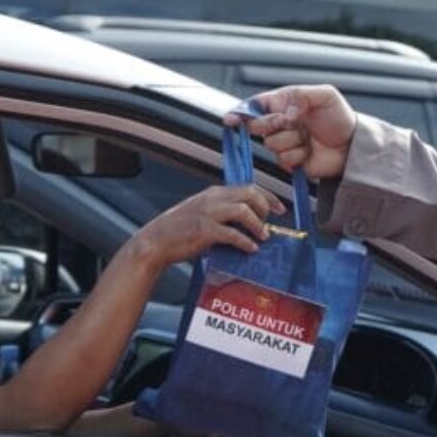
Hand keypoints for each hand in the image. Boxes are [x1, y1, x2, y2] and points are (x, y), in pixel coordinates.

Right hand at [134, 185, 283, 270]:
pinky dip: (246, 242)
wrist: (156, 241)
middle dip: (265, 208)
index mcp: (214, 193)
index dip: (268, 197)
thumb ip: (223, 213)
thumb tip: (249, 222)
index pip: (249, 187)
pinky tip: (250, 249)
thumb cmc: (180, 230)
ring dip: (258, 224)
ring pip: (243, 211)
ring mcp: (208, 214)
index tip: (280, 208)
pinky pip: (233, 234)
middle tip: (269, 224)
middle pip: (250, 194)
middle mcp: (213, 199)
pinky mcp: (204, 231)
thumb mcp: (203, 212)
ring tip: (262, 236)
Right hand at [224, 85, 356, 178]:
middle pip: (257, 126)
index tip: (232, 119)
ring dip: (293, 141)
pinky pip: (284, 160)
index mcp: (283, 103)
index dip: (240, 112)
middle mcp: (280, 123)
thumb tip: (284, 112)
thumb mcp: (325, 95)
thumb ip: (301, 96)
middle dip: (273, 124)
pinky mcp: (290, 162)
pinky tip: (309, 151)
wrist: (352, 145)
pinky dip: (298, 156)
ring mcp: (284, 143)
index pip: (254, 106)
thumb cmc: (340, 118)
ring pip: (271, 145)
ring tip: (308, 137)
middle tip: (292, 122)